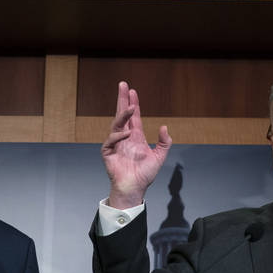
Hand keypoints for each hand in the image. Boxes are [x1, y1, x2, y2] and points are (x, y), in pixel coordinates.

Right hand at [103, 81, 171, 208]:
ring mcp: (116, 143)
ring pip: (117, 123)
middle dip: (122, 99)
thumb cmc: (144, 175)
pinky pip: (111, 139)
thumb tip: (164, 126)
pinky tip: (127, 133)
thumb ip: (164, 142)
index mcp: (136, 137)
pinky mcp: (108, 152)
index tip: (133, 91)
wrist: (134, 188)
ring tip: (131, 107)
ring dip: (123, 114)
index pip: (134, 117)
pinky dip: (118, 135)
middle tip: (123, 85)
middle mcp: (125, 137)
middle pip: (122, 114)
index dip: (134, 104)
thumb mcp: (159, 157)